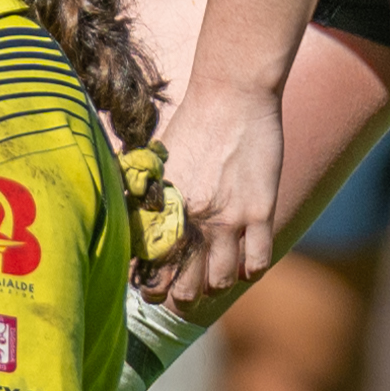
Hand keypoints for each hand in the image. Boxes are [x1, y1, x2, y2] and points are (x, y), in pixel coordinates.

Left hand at [152, 73, 284, 302]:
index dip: (148, 284)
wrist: (231, 95)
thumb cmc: (190, 124)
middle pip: (185, 284)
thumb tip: (129, 223)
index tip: (150, 287)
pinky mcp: (260, 211)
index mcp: (162, 208)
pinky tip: (245, 264)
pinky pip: (258, 262)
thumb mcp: (156, 160)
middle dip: (180, 295)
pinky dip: (251, 271)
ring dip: (215, 286)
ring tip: (213, 281)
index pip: (149, 266)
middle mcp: (192, 220)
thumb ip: (144, 193)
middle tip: (181, 293)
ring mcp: (228, 218)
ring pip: (222, 280)